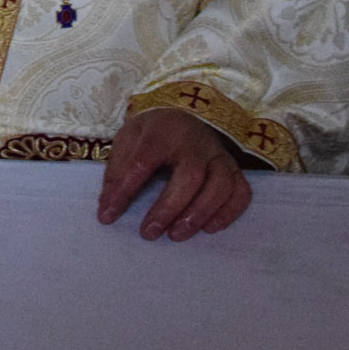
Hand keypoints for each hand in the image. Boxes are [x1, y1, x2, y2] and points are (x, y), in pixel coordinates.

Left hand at [96, 106, 253, 240]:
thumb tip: (107, 209)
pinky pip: (241, 192)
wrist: (185, 114)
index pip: (143, 161)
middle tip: (149, 233)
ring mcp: (219, 155)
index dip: (125, 190)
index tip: (108, 216)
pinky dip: (228, 213)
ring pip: (220, 186)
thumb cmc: (154, 132)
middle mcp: (197, 142)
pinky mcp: (234, 169)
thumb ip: (117, 170)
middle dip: (169, 208)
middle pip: (190, 175)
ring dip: (199, 214)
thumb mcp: (128, 138)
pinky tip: (208, 229)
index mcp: (164, 129)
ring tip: (176, 235)